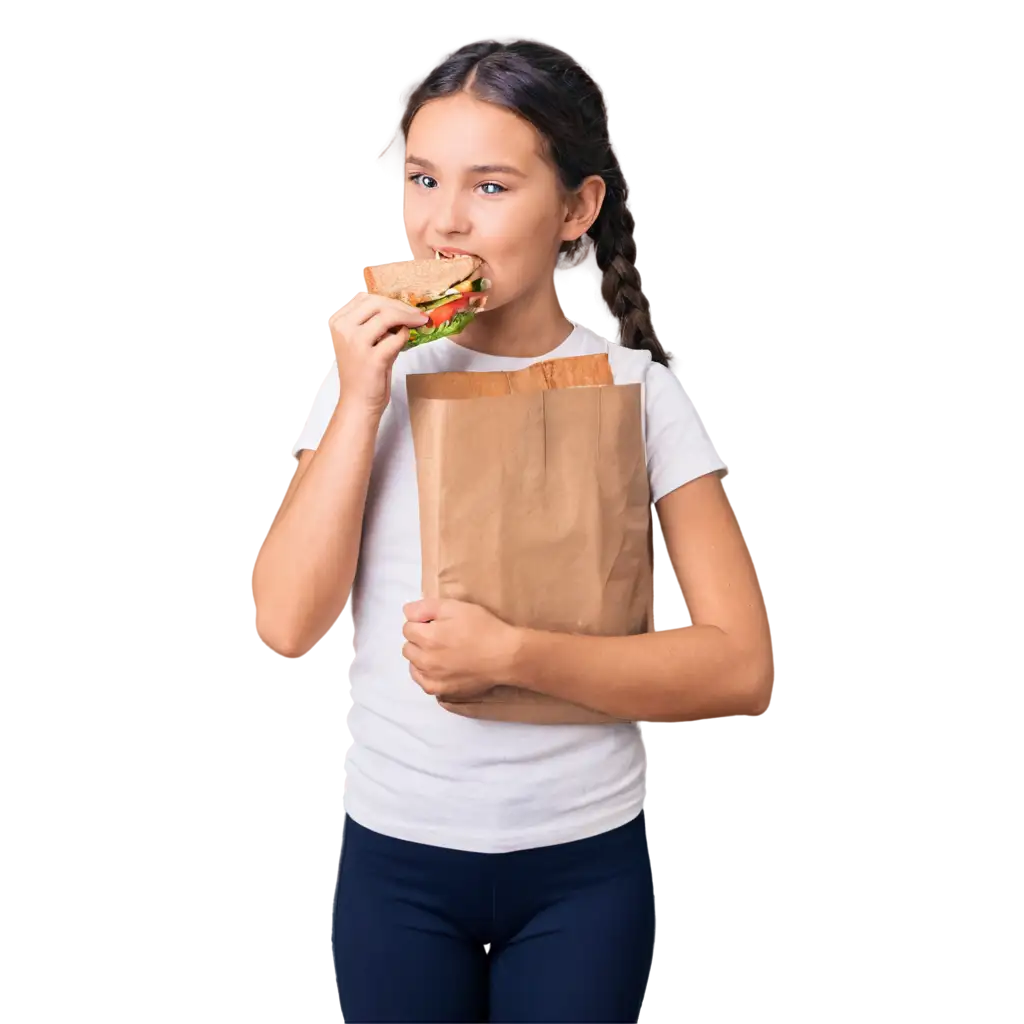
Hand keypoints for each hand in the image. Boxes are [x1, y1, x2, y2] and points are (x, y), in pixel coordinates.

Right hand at [328, 291, 429, 416]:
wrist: (358, 403)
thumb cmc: (362, 373)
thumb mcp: (363, 342)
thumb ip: (376, 324)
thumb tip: (401, 307)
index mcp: (337, 322)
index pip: (364, 298)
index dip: (388, 300)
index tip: (404, 306)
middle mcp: (342, 329)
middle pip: (376, 302)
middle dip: (401, 306)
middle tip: (417, 314)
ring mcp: (355, 343)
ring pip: (387, 316)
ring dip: (407, 317)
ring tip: (419, 322)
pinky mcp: (372, 358)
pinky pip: (395, 338)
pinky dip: (405, 336)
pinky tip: (407, 338)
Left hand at [402, 598, 522, 701]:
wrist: (505, 656)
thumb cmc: (483, 628)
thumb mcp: (455, 607)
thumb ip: (425, 607)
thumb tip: (406, 611)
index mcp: (427, 637)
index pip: (408, 627)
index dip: (422, 622)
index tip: (437, 622)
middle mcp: (425, 660)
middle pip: (408, 646)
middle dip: (419, 638)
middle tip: (441, 635)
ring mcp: (432, 678)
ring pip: (414, 664)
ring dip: (422, 655)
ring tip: (442, 651)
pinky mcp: (441, 690)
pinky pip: (422, 681)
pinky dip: (426, 673)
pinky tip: (439, 667)